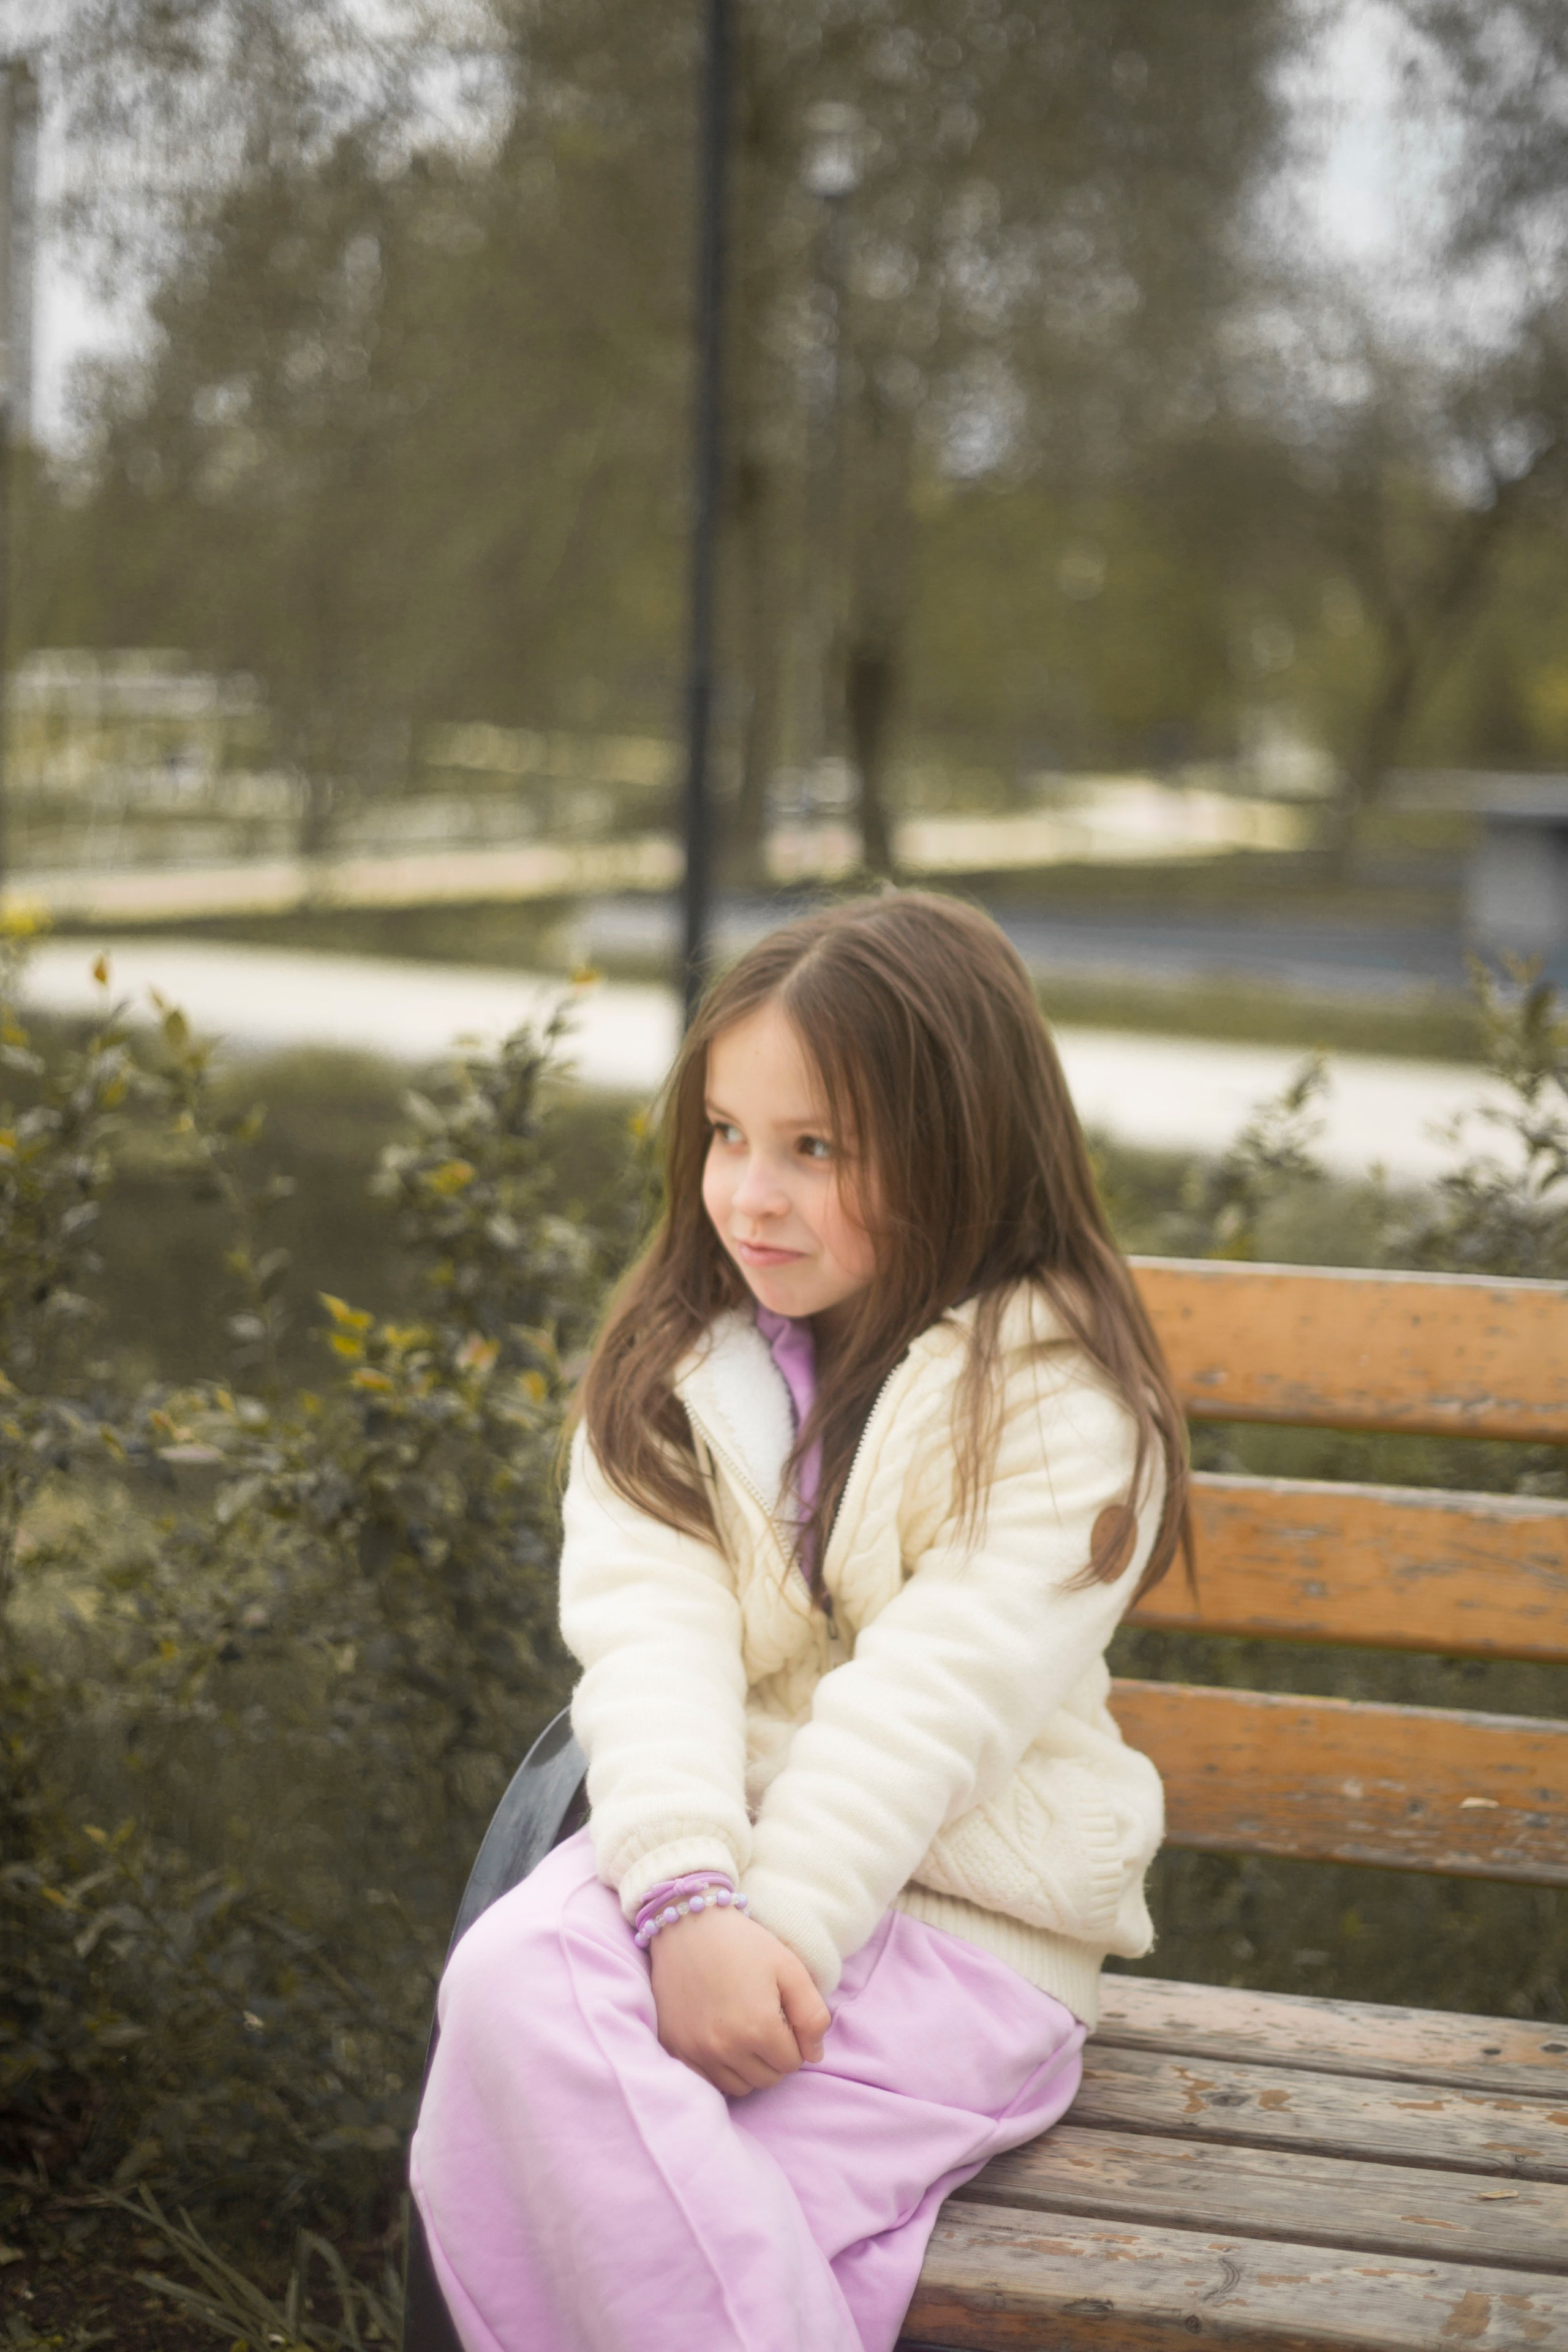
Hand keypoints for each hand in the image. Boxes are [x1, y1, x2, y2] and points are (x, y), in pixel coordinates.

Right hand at [649, 1903, 830, 2096]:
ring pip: (739, 2086)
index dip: (794, 2041)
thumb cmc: (744, 1943)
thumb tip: (814, 2056)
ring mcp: (697, 2050)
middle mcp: (726, 2047)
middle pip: (767, 2079)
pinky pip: (708, 2081)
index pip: (792, 2064)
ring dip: (748, 2067)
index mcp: (758, 2028)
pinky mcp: (676, 2048)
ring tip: (744, 2032)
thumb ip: (812, 2015)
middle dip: (774, 2057)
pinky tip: (721, 2038)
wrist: (689, 1924)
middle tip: (766, 2023)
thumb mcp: (789, 1968)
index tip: (783, 2017)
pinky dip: (720, 2067)